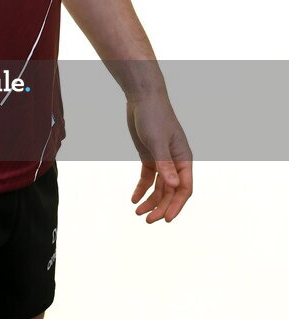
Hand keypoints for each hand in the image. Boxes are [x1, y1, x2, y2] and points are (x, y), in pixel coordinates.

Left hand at [125, 94, 192, 222]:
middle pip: (171, 191)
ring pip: (160, 187)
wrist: (142, 97)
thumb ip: (164, 164)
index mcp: (184, 159)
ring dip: (151, 201)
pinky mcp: (150, 156)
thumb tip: (173, 185)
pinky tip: (134, 199)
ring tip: (138, 212)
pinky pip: (148, 178)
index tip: (165, 219)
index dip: (176, 205)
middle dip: (161, 207)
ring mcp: (162, 159)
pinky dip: (142, 189)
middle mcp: (175, 162)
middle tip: (148, 220)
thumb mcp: (157, 141)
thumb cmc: (154, 116)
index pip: (184, 189)